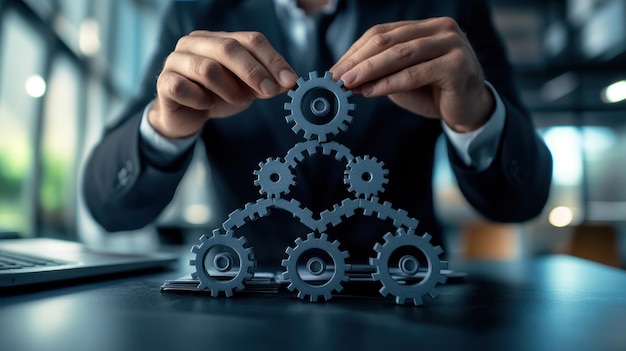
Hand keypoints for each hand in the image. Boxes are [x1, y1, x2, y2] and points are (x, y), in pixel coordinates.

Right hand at [150, 31, 297, 137]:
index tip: (289, 80)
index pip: (251, 40)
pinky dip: (201, 99)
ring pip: (208, 69)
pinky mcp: (164, 82)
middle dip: (254, 71)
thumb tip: (288, 82)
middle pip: (228, 48)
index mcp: (219, 39)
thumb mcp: (246, 90)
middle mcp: (196, 43)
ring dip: (229, 89)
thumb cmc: (217, 96)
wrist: (185, 116)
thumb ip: (265, 84)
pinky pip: (184, 88)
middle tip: (270, 91)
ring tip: (237, 101)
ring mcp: (177, 60)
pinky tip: (206, 105)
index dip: (272, 59)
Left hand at [330, 18, 494, 132]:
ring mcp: (452, 44)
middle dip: (358, 60)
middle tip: (336, 76)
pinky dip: (389, 83)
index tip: (335, 69)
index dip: (355, 51)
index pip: (383, 33)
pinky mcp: (456, 65)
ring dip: (369, 70)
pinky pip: (414, 74)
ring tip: (348, 83)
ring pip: (400, 54)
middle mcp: (441, 29)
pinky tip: (370, 92)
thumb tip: (344, 79)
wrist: (470, 111)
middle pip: (388, 40)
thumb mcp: (400, 81)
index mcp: (426, 27)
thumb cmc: (434, 93)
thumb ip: (378, 76)